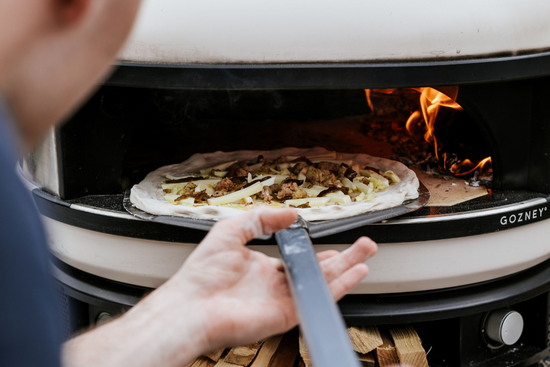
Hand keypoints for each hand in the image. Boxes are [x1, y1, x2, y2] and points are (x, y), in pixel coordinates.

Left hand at [164, 207, 377, 351]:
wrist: (192, 305)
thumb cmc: (202, 274)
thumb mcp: (232, 230)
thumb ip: (262, 219)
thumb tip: (290, 215)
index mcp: (263, 268)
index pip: (297, 260)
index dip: (316, 253)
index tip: (332, 246)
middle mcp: (276, 285)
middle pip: (317, 271)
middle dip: (343, 259)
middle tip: (363, 246)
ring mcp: (284, 300)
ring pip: (323, 283)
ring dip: (348, 269)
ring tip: (367, 254)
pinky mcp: (288, 314)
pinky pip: (318, 298)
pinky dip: (341, 286)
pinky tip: (356, 273)